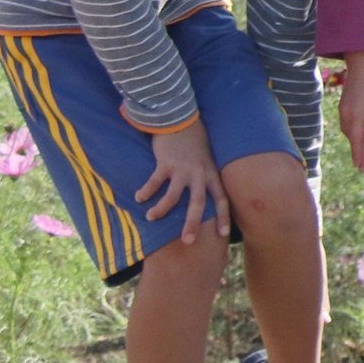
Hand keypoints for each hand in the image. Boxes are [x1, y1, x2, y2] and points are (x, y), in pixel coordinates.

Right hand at [136, 120, 228, 244]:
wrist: (181, 120)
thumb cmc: (194, 145)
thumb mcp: (207, 162)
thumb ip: (206, 180)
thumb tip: (203, 203)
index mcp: (211, 174)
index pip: (222, 198)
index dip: (223, 216)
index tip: (223, 234)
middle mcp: (199, 173)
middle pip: (198, 203)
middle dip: (192, 223)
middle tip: (187, 241)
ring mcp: (183, 169)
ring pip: (173, 196)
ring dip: (161, 210)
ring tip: (151, 217)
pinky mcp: (166, 163)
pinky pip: (154, 182)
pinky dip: (146, 192)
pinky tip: (140, 197)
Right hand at [337, 52, 363, 172]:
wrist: (360, 65)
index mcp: (356, 115)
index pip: (357, 140)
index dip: (359, 155)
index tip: (360, 168)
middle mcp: (346, 115)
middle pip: (352, 139)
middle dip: (357, 153)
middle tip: (363, 167)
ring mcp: (343, 111)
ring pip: (348, 132)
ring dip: (354, 144)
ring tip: (362, 155)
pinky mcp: (343, 106)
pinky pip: (346, 125)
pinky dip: (352, 134)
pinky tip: (358, 136)